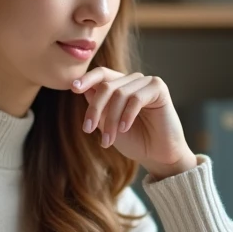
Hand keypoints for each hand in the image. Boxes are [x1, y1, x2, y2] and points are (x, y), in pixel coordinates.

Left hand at [72, 68, 196, 178]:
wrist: (159, 156)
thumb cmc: (135, 141)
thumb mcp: (108, 125)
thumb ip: (98, 108)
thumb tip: (83, 89)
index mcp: (121, 86)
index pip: (102, 75)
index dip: (86, 79)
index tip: (73, 88)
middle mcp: (134, 81)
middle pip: (106, 86)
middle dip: (95, 109)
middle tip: (87, 129)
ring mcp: (147, 83)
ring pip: (119, 94)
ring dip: (110, 119)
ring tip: (108, 140)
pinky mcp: (159, 89)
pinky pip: (136, 98)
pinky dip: (127, 115)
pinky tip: (124, 128)